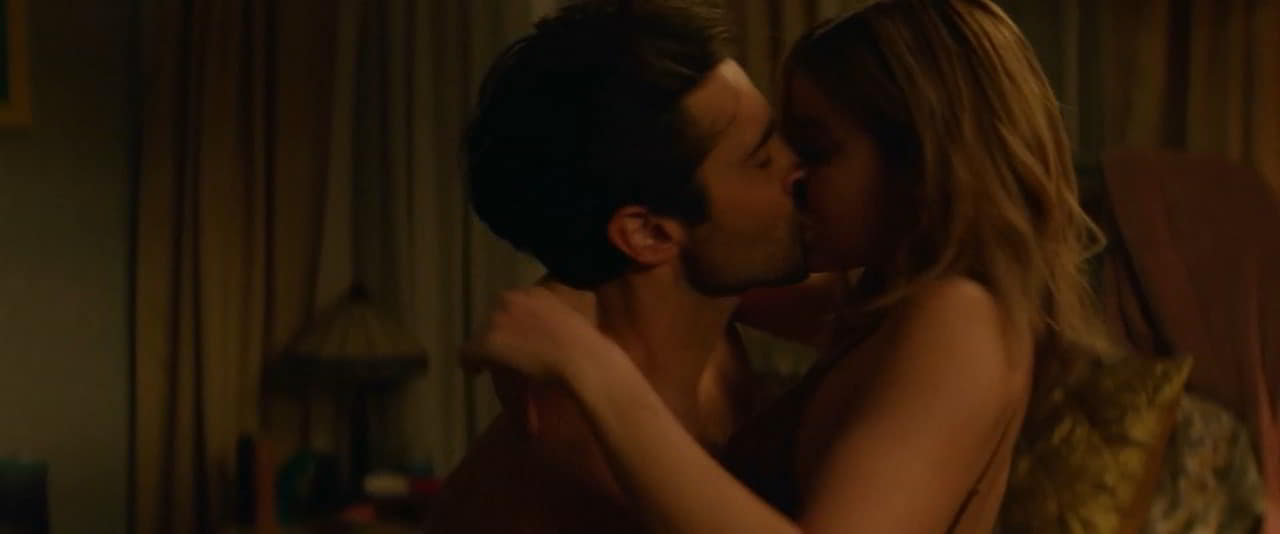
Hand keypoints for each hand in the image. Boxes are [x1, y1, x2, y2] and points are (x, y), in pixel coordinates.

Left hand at [464, 286, 626, 383]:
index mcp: (532, 291)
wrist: (580, 356)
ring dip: (488, 347)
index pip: (512, 303)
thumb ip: (558, 310)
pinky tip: (476, 372)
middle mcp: (511, 298)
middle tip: (509, 351)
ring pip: (481, 334)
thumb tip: (553, 323)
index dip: (513, 322)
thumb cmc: (585, 342)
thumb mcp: (574, 314)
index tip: (519, 336)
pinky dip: (471, 364)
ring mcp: (497, 320)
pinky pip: (467, 353)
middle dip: (499, 332)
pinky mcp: (488, 342)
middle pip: (494, 316)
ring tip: (495, 363)